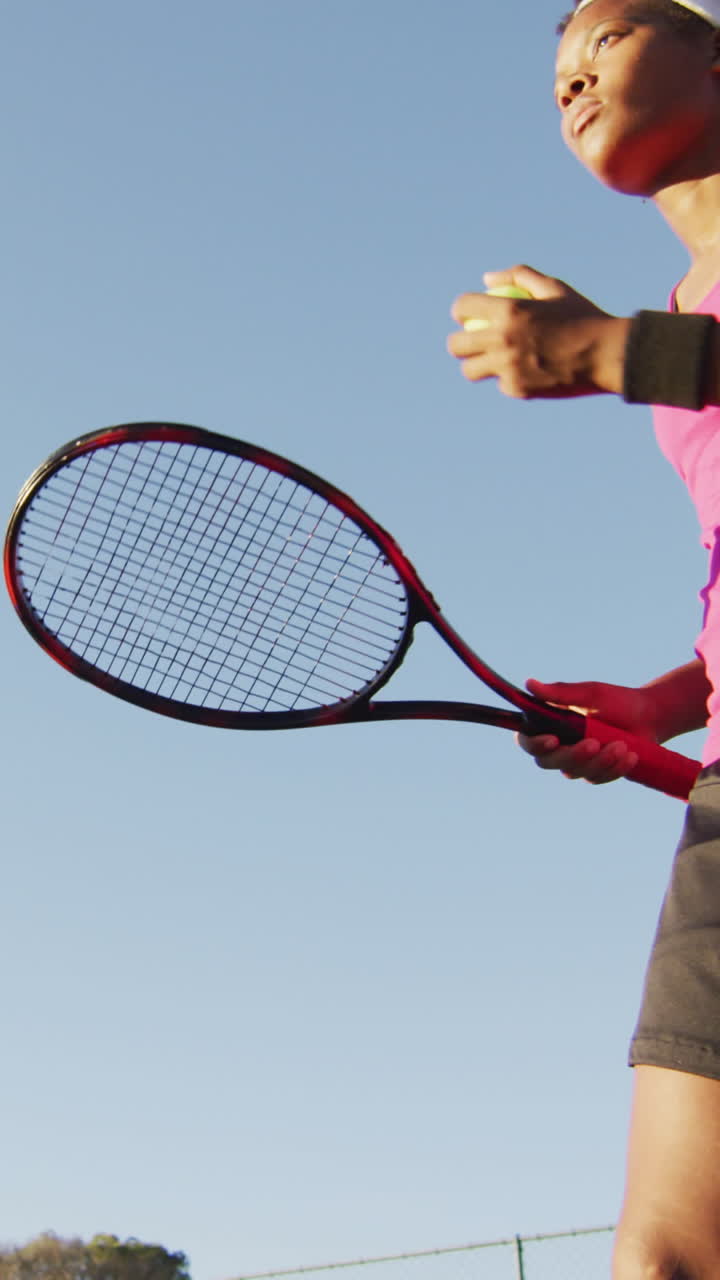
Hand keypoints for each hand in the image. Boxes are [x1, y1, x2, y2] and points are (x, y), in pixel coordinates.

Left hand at [447, 264, 630, 399]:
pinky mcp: (518, 389)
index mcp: (508, 311)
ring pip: (471, 371)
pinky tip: (523, 373)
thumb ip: (519, 277)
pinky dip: (509, 379)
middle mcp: (502, 340)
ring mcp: (508, 368)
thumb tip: (487, 279)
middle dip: (459, 343)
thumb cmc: (582, 317)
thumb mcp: (554, 288)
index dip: (461, 310)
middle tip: (470, 343)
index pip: (463, 307)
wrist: (606, 355)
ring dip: (477, 366)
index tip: (467, 316)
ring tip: (489, 362)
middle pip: (457, 345)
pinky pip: (501, 384)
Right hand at [519, 677, 659, 783]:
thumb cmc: (616, 701)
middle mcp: (558, 746)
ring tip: (622, 745)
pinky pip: (597, 778)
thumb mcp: (589, 694)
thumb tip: (529, 683)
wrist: (649, 717)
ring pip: (575, 772)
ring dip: (599, 761)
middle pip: (548, 762)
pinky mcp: (595, 773)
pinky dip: (614, 769)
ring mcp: (576, 762)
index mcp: (549, 724)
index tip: (553, 740)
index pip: (527, 741)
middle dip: (572, 755)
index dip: (534, 744)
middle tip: (594, 743)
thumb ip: (559, 692)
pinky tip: (630, 756)